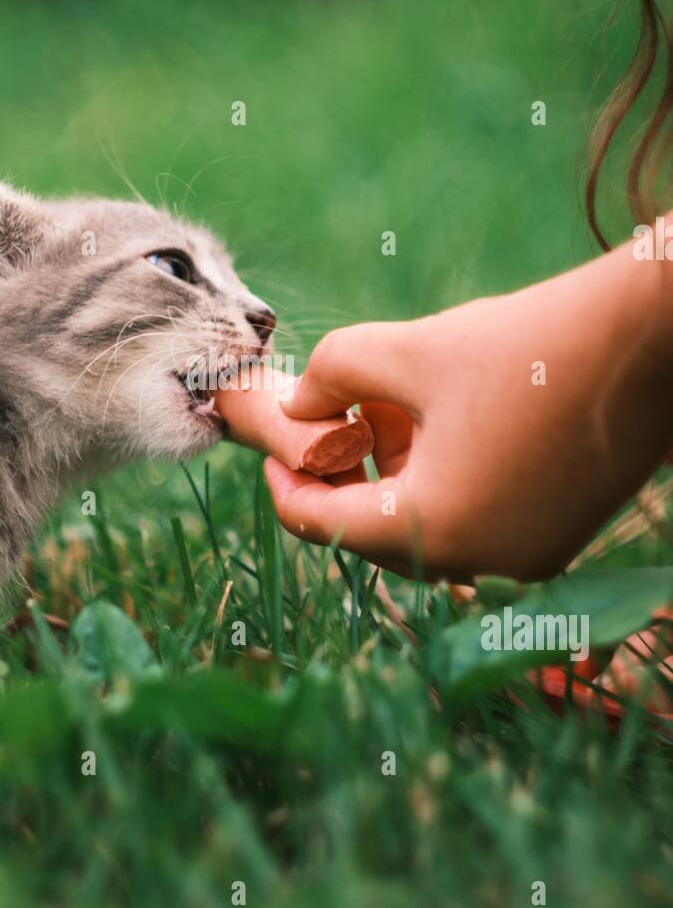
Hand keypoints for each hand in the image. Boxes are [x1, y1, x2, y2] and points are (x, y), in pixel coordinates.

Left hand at [265, 239, 672, 581]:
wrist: (650, 344)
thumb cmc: (529, 345)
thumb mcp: (409, 351)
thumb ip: (332, 377)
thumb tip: (298, 402)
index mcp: (435, 527)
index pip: (324, 528)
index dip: (285, 487)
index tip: (273, 449)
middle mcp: (480, 562)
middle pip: (374, 534)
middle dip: (342, 479)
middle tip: (326, 424)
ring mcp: (525, 558)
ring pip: (424, 528)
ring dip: (392, 478)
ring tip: (386, 411)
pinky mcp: (555, 537)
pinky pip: (472, 524)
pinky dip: (441, 484)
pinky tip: (441, 425)